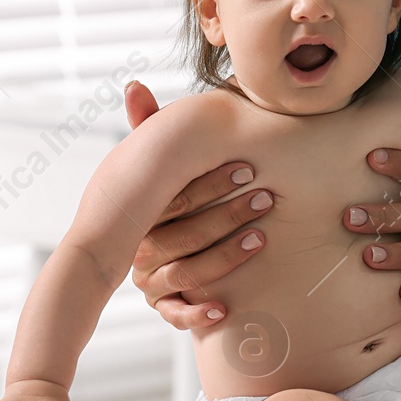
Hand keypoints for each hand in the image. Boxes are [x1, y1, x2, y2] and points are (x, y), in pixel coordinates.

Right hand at [124, 80, 271, 329]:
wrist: (161, 257)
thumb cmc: (165, 202)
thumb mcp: (158, 166)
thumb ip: (149, 128)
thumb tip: (134, 84)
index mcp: (143, 213)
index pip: (175, 198)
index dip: (209, 182)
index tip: (247, 168)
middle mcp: (141, 247)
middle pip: (182, 236)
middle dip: (226, 217)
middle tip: (265, 200)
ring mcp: (150, 278)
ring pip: (185, 273)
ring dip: (224, 257)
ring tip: (260, 239)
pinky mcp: (163, 305)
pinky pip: (174, 315)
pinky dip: (196, 314)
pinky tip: (222, 309)